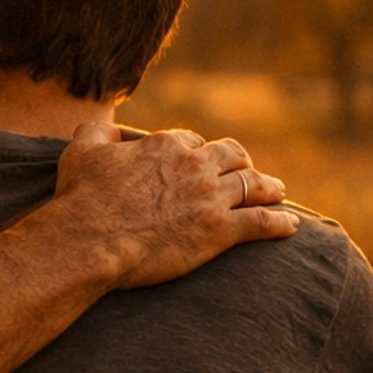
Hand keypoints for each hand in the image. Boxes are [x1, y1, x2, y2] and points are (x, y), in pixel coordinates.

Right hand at [54, 123, 295, 288]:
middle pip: (232, 155)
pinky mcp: (219, 231)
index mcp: (166, 145)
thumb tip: (112, 131)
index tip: (198, 163)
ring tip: (277, 192)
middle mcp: (195, 166)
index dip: (198, 152)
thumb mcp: (81, 150)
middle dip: (241, 162)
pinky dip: (280, 223)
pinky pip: (261, 222)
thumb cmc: (81, 198)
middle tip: (245, 172)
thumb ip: (98, 131)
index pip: (193, 141)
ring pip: (253, 184)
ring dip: (268, 187)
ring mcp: (210, 198)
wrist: (90, 241)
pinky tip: (291, 226)